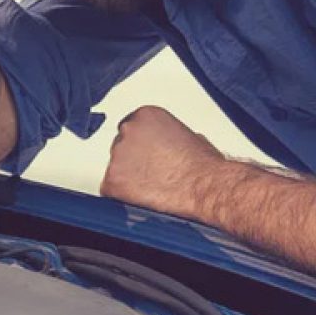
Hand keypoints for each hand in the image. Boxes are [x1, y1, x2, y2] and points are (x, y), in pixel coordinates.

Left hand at [100, 106, 225, 219]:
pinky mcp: (112, 181)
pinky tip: (144, 199)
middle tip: (152, 176)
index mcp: (145, 115)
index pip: (131, 130)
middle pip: (120, 149)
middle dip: (132, 163)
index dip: (141, 148)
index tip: (148, 159)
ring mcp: (117, 155)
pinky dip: (123, 198)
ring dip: (128, 180)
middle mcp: (127, 130)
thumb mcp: (189, 136)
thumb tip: (167, 146)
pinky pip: (111, 192)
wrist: (204, 186)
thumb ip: (168, 136)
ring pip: (115, 170)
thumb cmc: (202, 165)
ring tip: (153, 189)